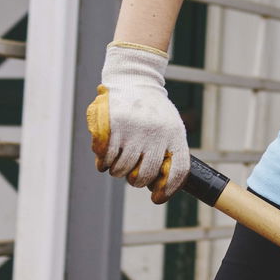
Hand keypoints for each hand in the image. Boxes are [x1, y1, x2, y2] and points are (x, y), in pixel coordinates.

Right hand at [87, 43, 188, 202]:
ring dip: (117, 171)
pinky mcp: (114, 125)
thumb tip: (160, 184)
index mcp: (174, 135)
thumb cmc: (154, 110)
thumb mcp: (171, 126)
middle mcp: (157, 134)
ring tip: (116, 164)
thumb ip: (168, 151)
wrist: (136, 79)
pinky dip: (102, 162)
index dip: (167, 190)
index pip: (177, 171)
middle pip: (145, 175)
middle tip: (131, 176)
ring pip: (122, 169)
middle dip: (135, 181)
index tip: (156, 199)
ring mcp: (135, 130)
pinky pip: (105, 156)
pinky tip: (103, 158)